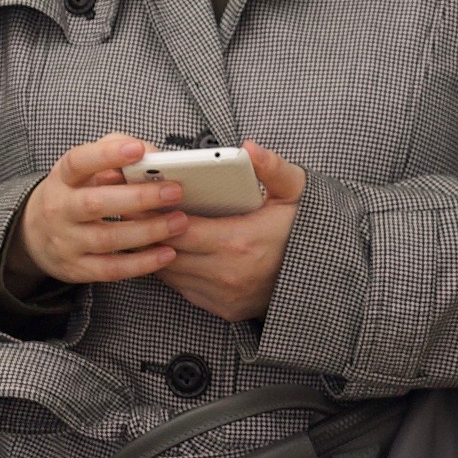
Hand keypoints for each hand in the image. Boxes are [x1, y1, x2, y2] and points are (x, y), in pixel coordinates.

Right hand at [18, 133, 190, 287]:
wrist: (35, 235)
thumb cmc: (72, 194)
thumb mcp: (82, 169)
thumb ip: (113, 153)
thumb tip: (150, 153)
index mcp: (62, 179)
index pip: (78, 162)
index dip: (106, 155)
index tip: (137, 149)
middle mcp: (60, 209)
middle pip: (96, 203)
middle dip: (139, 198)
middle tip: (174, 191)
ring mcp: (66, 242)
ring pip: (108, 239)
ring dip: (147, 231)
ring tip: (179, 221)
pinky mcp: (77, 268)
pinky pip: (111, 269)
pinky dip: (141, 263)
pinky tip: (167, 253)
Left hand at [154, 144, 303, 324]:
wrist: (320, 276)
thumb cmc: (303, 230)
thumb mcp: (295, 192)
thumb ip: (273, 168)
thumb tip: (250, 149)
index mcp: (239, 242)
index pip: (179, 229)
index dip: (156, 215)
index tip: (144, 198)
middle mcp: (227, 274)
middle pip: (167, 252)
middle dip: (149, 231)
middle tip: (136, 210)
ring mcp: (223, 295)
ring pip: (170, 273)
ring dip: (157, 251)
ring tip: (149, 228)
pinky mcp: (223, 308)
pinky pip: (183, 289)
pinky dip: (173, 269)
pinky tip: (171, 250)